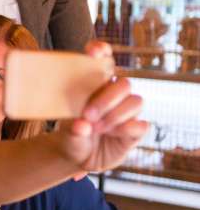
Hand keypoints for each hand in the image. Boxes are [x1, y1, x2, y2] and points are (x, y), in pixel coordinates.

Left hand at [58, 41, 148, 172]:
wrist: (78, 157)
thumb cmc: (72, 136)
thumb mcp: (67, 133)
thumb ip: (73, 130)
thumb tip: (81, 125)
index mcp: (96, 86)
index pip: (104, 61)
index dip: (102, 52)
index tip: (93, 52)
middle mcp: (115, 95)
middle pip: (124, 84)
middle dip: (107, 99)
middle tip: (88, 115)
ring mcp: (127, 112)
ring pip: (136, 101)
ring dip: (116, 115)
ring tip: (96, 128)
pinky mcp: (135, 130)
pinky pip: (142, 124)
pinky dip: (127, 128)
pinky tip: (112, 134)